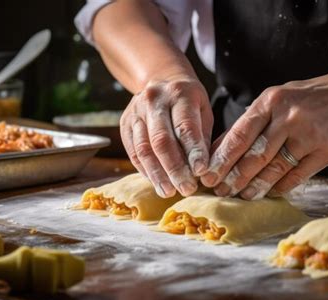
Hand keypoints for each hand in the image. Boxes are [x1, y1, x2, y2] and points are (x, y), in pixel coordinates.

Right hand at [120, 76, 212, 197]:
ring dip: (157, 174)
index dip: (193, 151)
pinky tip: (156, 182)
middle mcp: (154, 100)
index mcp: (179, 93)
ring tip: (169, 191)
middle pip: (161, 140)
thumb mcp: (202, 110)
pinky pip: (133, 151)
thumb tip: (202, 170)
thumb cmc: (188, 101)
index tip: (200, 172)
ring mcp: (136, 111)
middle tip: (186, 188)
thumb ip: (201, 137)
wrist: (160, 80)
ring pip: (144, 148)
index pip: (185, 126)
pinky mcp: (125, 123)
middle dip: (174, 168)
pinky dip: (145, 170)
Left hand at [201, 71, 327, 198]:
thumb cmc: (308, 98)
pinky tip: (269, 192)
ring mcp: (309, 134)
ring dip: (255, 186)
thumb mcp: (277, 99)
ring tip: (241, 195)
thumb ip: (250, 122)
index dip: (221, 158)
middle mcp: (288, 117)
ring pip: (274, 168)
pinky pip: (298, 175)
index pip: (239, 134)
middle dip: (233, 176)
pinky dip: (281, 186)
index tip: (207, 174)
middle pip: (254, 155)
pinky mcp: (326, 151)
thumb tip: (220, 147)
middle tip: (220, 191)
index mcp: (271, 101)